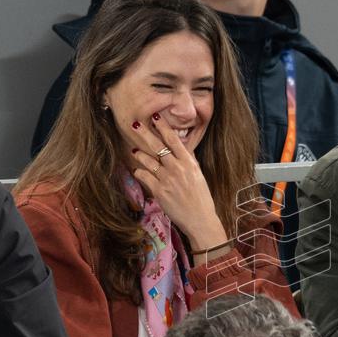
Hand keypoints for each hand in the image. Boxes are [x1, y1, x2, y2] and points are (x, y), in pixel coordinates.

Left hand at [128, 114, 228, 249]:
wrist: (200, 219)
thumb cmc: (202, 198)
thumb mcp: (199, 176)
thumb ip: (190, 161)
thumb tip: (184, 149)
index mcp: (189, 163)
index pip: (174, 140)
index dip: (164, 127)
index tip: (156, 117)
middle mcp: (177, 168)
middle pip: (158, 146)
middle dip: (145, 133)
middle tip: (135, 124)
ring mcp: (167, 179)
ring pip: (148, 160)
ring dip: (140, 154)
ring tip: (135, 150)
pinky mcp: (159, 191)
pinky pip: (144, 176)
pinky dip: (139, 172)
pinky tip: (138, 171)